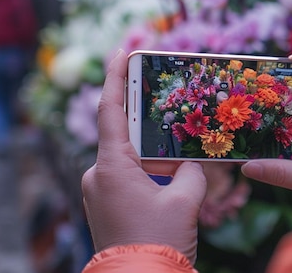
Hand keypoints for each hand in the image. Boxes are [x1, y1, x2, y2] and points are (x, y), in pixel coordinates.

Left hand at [81, 50, 206, 262]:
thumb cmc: (159, 241)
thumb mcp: (185, 200)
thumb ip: (192, 173)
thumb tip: (192, 165)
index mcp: (112, 167)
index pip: (111, 111)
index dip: (115, 78)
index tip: (121, 52)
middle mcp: (99, 176)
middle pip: (124, 135)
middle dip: (148, 121)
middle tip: (169, 102)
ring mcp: (100, 193)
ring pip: (129, 159)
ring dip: (154, 154)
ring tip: (181, 154)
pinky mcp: (107, 206)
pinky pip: (128, 178)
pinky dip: (149, 171)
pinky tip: (173, 177)